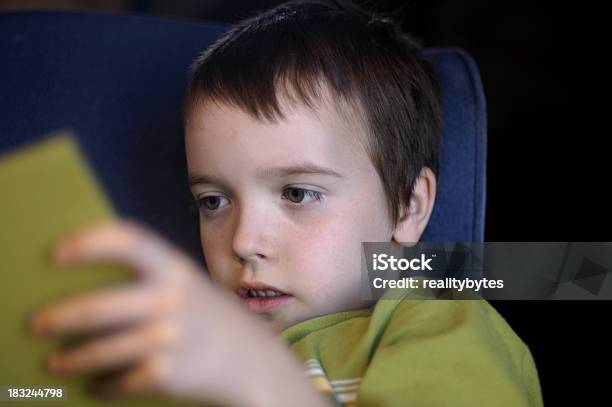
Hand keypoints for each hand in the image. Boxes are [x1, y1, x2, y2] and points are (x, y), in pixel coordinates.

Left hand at [29, 219, 327, 406]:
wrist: (254, 362)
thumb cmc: (212, 320)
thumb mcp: (190, 288)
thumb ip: (151, 282)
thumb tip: (84, 289)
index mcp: (176, 269)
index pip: (129, 241)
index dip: (91, 241)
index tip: (57, 251)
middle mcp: (172, 299)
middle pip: (98, 306)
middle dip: (61, 317)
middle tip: (37, 323)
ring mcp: (168, 338)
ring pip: (100, 351)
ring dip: (71, 359)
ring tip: (56, 363)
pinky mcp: (166, 373)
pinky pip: (118, 382)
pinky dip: (103, 387)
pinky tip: (95, 386)